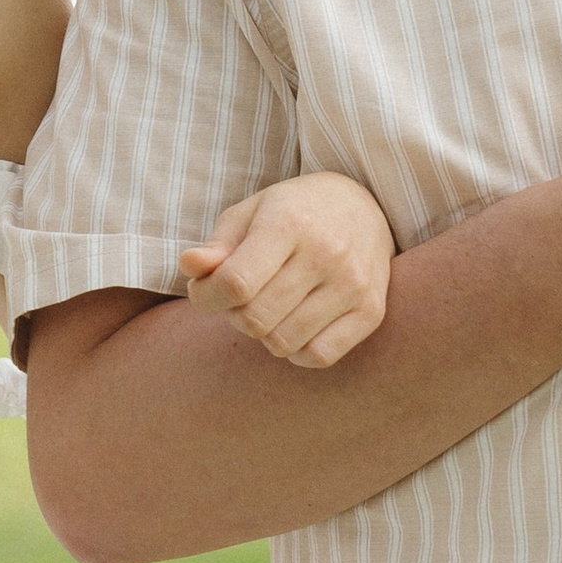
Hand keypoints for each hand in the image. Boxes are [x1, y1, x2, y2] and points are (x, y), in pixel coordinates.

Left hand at [180, 173, 393, 370]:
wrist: (365, 206)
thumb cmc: (294, 212)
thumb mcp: (249, 214)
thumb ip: (216, 246)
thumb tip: (189, 267)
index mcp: (289, 222)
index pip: (235, 283)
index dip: (206, 297)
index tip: (204, 290)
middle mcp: (326, 253)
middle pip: (255, 319)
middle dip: (234, 315)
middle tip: (242, 298)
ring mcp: (353, 285)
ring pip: (283, 343)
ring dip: (265, 334)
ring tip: (270, 308)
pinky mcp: (372, 311)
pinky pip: (319, 356)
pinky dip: (297, 350)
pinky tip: (296, 326)